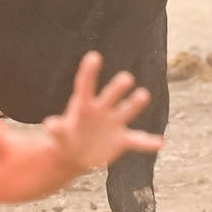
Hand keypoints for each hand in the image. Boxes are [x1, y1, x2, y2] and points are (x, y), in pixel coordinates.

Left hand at [43, 52, 159, 171]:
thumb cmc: (66, 139)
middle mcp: (102, 110)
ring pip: (127, 111)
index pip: (86, 86)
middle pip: (110, 95)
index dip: (89, 72)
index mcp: (83, 106)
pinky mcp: (123, 140)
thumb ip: (57, 130)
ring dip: (135, 103)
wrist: (76, 155)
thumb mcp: (59, 136)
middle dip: (118, 87)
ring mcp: (114, 124)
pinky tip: (160, 143)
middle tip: (126, 78)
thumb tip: (50, 123)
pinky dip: (148, 142)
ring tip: (143, 95)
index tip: (93, 56)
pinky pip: (138, 140)